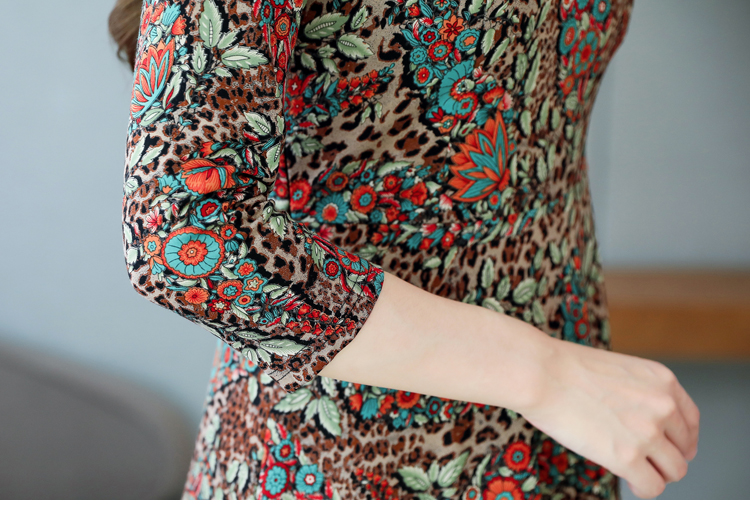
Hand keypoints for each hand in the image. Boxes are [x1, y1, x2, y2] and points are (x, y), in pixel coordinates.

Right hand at [517, 334, 699, 498]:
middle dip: (666, 457)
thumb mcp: (618, 369)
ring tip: (635, 472)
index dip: (680, 439)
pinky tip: (628, 480)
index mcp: (663, 381)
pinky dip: (642, 487)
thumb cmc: (564, 368)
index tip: (668, 446)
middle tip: (646, 460)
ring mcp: (647, 433)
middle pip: (684, 449)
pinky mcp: (627, 457)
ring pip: (674, 471)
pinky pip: (652, 487)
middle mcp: (663, 407)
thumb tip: (638, 422)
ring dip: (656, 474)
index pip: (690, 421)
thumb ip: (638, 393)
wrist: (540, 373)